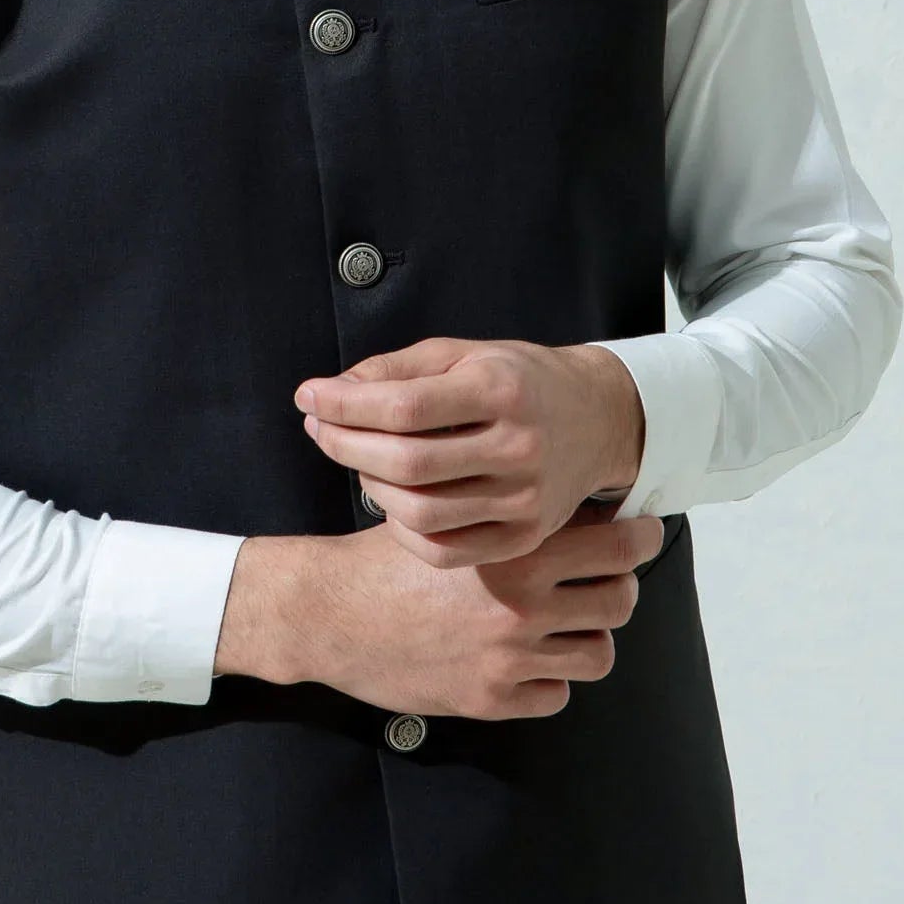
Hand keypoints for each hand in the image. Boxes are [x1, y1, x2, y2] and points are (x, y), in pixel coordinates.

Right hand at [214, 505, 666, 717]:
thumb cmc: (385, 559)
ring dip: (586, 637)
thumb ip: (510, 518)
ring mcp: (509, 658)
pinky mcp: (492, 700)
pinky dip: (547, 679)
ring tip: (563, 624)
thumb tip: (575, 507)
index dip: (639, 539)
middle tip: (600, 580)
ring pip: (598, 654)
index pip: (617, 547)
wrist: (329, 613)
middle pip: (621, 602)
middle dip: (615, 588)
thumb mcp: (451, 519)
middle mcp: (522, 606)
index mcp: (514, 551)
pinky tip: (522, 658)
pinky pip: (555, 695)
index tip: (639, 534)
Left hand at [293, 336, 645, 566]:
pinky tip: (391, 499)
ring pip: (420, 512)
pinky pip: (443, 550)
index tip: (308, 396)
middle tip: (318, 428)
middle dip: (344, 445)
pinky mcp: (524, 537)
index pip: (403, 407)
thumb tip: (331, 392)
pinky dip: (402, 529)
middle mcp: (520, 447)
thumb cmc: (517, 379)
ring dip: (369, 487)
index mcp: (502, 390)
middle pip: (407, 463)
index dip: (343, 405)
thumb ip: (396, 369)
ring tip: (357, 460)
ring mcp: (526, 500)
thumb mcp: (462, 353)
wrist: (596, 419)